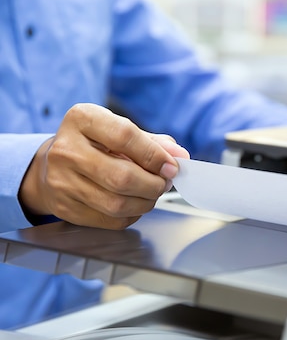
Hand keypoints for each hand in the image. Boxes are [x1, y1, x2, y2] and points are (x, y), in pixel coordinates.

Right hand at [19, 103, 189, 229]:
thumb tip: (180, 156)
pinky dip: (132, 215)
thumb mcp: (119, 130)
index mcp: (82, 119)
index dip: (155, 155)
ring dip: (146, 202)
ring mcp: (61, 181)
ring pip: (117, 204)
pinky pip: (110, 220)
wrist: (52, 163)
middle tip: (164, 183)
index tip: (172, 167)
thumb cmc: (94, 144)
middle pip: (122, 177)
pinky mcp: (64, 207)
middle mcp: (66, 149)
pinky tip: (133, 203)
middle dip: (154, 185)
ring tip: (151, 193)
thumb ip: (152, 142)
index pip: (125, 137)